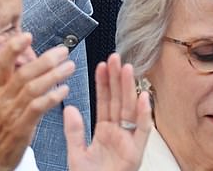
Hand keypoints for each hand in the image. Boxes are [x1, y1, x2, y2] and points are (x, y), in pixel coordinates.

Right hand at [0, 33, 73, 170]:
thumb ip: (6, 87)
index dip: (13, 48)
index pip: (0, 64)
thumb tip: (24, 68)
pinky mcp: (20, 128)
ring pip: (33, 87)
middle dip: (45, 59)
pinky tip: (64, 90)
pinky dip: (53, 96)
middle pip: (23, 72)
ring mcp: (9, 113)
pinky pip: (38, 107)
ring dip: (54, 74)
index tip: (27, 36)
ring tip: (69, 67)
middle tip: (62, 51)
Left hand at [64, 54, 151, 170]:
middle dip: (117, 80)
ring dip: (130, 89)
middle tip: (116, 57)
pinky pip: (142, 132)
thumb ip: (74, 132)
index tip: (102, 65)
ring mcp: (128, 143)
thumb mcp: (76, 154)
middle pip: (119, 102)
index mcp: (105, 133)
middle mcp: (119, 135)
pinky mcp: (135, 154)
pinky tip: (143, 97)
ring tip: (127, 68)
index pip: (104, 103)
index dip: (104, 84)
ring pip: (130, 111)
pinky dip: (144, 115)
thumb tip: (69, 108)